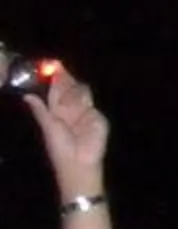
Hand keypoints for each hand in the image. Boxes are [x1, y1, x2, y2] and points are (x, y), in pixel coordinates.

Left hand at [24, 71, 107, 192]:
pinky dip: (81, 104)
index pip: (57, 91)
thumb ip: (40, 109)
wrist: (78, 162)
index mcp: (59, 111)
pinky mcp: (98, 118)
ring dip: (71, 92)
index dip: (55, 80)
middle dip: (64, 78)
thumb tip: (27, 96)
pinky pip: (90, 105)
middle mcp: (73, 109)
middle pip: (70, 88)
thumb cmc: (60, 148)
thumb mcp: (47, 126)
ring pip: (81, 92)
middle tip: (58, 67)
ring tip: (64, 100)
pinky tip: (74, 109)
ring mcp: (87, 112)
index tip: (52, 66)